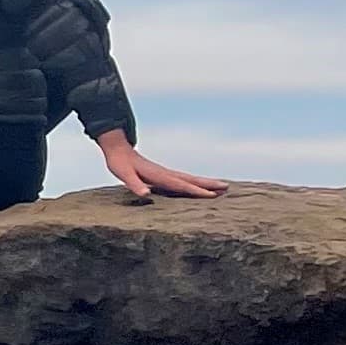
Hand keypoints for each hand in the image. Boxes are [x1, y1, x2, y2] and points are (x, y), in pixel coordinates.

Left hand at [96, 130, 228, 203]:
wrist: (119, 149)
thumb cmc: (120, 163)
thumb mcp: (124, 175)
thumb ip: (135, 185)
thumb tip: (145, 194)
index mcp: (159, 175)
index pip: (180, 185)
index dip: (195, 190)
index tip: (211, 195)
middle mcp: (166, 173)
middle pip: (191, 180)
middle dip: (209, 185)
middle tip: (227, 188)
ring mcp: (166, 173)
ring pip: (190, 178)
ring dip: (206, 183)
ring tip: (223, 187)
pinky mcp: (164, 174)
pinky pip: (184, 179)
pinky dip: (196, 183)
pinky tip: (201, 187)